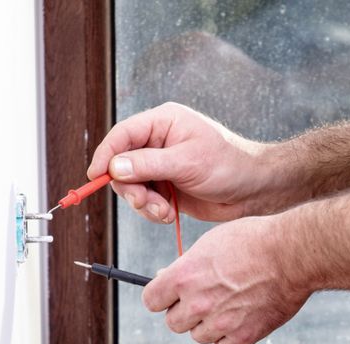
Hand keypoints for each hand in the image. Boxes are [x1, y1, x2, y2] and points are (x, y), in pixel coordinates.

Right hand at [87, 103, 271, 223]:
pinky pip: (145, 201)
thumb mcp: (188, 162)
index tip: (95, 176)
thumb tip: (114, 167)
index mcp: (163, 123)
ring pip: (131, 186)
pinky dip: (153, 211)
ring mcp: (161, 166)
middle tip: (145, 203)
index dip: (106, 154)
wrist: (254, 190)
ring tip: (164, 211)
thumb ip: (148, 165)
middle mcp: (158, 143)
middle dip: (130, 188)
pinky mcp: (166, 188)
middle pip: (121, 164)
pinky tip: (169, 214)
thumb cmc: (230, 165)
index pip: (122, 135)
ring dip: (143, 204)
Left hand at [140, 218, 310, 343]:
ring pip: (198, 337)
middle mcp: (197, 302)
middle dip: (185, 312)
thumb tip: (167, 277)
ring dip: (208, 327)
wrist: (291, 254)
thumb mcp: (210, 242)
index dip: (161, 297)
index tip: (171, 295)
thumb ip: (186, 265)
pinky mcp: (243, 336)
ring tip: (227, 307)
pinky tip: (235, 325)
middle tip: (205, 299)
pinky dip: (227, 342)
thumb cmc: (255, 242)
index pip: (151, 300)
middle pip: (173, 323)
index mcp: (184, 276)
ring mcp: (220, 322)